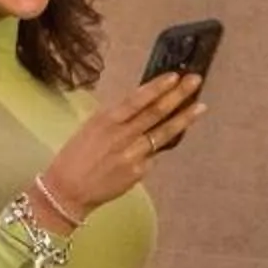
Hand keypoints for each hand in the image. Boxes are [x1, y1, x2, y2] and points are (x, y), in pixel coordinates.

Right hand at [36, 73, 203, 226]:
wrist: (67, 191)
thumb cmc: (76, 155)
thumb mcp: (92, 128)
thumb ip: (119, 118)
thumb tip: (145, 104)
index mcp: (106, 121)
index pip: (137, 100)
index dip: (157, 88)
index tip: (174, 76)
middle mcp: (122, 136)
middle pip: (155, 113)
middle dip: (178, 95)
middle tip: (195, 81)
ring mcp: (133, 155)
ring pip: (163, 134)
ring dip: (184, 119)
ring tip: (200, 106)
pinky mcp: (139, 171)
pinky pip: (153, 155)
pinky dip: (155, 148)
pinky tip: (152, 146)